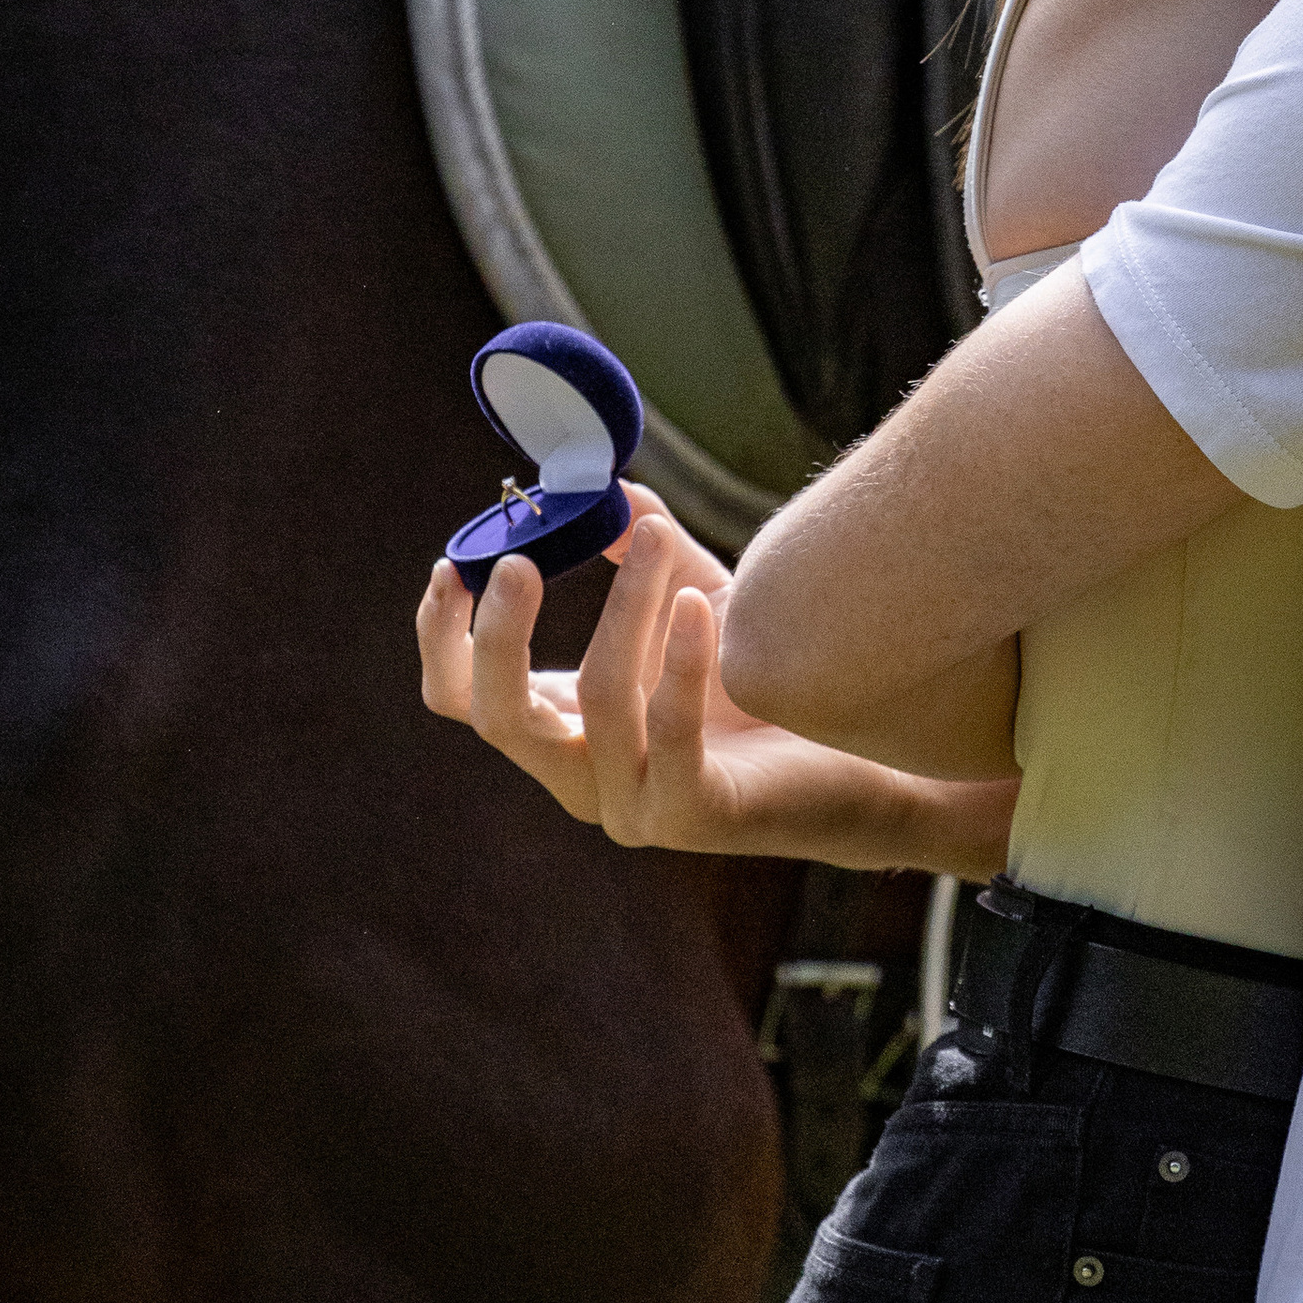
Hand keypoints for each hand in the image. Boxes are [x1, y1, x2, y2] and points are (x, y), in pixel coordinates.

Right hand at [416, 488, 1015, 874]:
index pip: (461, 697)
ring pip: (596, 702)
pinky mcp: (694, 816)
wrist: (859, 763)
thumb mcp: (696, 602)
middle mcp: (580, 777)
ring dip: (626, 608)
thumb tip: (611, 486)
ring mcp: (632, 806)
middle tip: (521, 561)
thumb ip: (647, 554)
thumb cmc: (764, 687)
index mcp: (561, 731)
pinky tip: (703, 606)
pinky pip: (670, 732)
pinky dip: (680, 662)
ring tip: (663, 537)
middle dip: (500, 634)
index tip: (456, 563)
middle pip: (498, 715)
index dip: (443, 635)